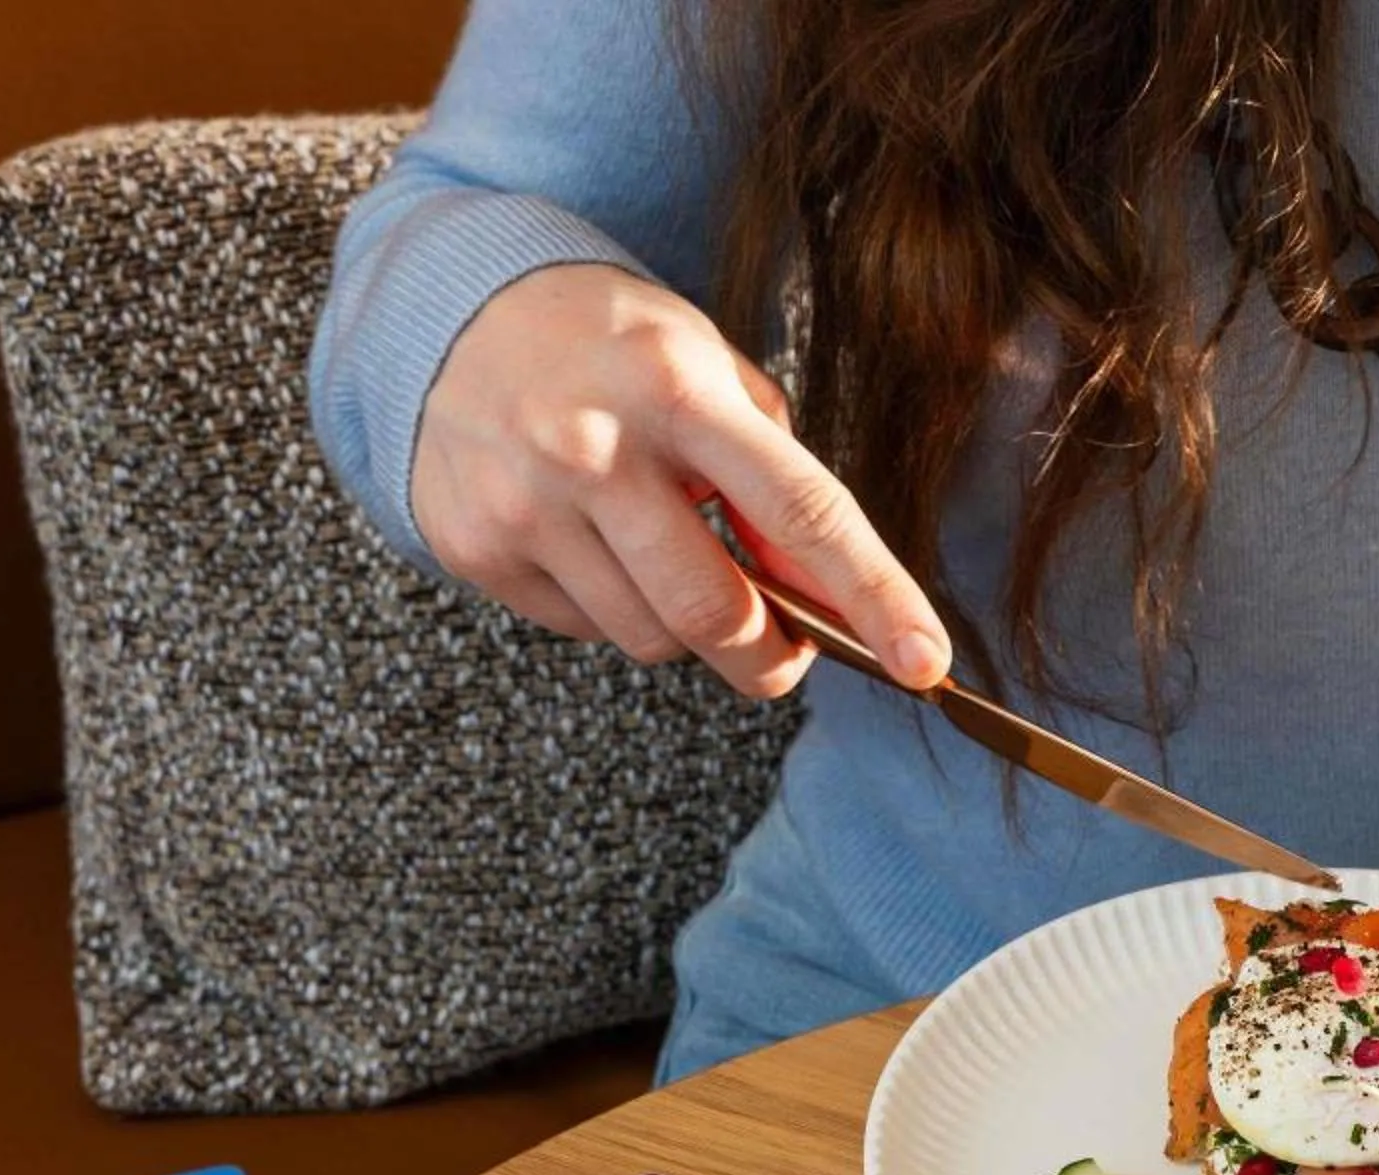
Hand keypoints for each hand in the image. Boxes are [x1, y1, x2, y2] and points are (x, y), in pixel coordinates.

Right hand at [410, 264, 948, 697]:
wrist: (451, 306)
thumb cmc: (616, 349)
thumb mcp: (713, 377)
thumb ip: (780, 483)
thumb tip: (824, 601)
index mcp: (680, 390)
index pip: (804, 514)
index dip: (876, 599)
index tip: (926, 665)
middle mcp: (595, 447)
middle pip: (717, 614)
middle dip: (771, 657)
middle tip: (786, 650)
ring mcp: (526, 503)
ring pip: (651, 639)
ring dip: (685, 626)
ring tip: (663, 550)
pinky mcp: (476, 545)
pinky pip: (584, 629)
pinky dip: (613, 607)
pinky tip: (593, 542)